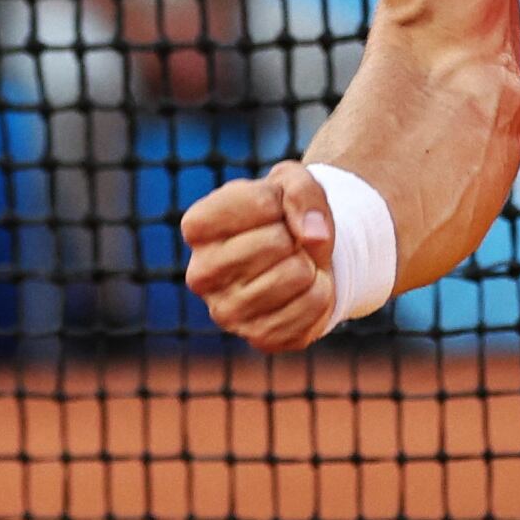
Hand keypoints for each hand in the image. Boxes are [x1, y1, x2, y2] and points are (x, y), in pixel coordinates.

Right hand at [179, 161, 351, 350]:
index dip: (280, 201)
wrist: (302, 257)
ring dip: (310, 265)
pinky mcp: (258, 337)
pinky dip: (321, 293)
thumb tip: (314, 237)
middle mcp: (201, 274)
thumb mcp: (292, 183)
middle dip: (296, 236)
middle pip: (276, 242)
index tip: (274, 208)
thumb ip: (302, 192)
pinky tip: (303, 290)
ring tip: (295, 265)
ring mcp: (226, 311)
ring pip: (294, 275)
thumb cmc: (286, 215)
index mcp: (197, 227)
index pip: (257, 203)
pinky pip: (309, 309)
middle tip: (288, 242)